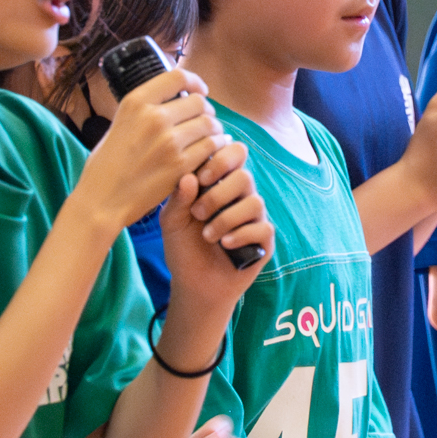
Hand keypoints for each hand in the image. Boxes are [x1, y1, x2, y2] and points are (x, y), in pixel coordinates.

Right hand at [75, 68, 236, 232]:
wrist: (102, 200)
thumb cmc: (106, 165)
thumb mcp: (118, 124)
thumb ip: (144, 110)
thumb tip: (172, 99)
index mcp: (136, 102)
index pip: (178, 76)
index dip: (195, 82)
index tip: (200, 91)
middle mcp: (154, 117)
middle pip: (199, 102)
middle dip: (205, 111)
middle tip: (203, 122)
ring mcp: (169, 141)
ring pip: (209, 124)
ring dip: (213, 130)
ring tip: (209, 138)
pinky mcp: (180, 165)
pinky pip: (211, 147)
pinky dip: (215, 149)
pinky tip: (210, 154)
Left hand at [156, 147, 271, 314]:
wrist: (194, 284)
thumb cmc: (183, 248)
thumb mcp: (172, 222)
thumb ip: (178, 198)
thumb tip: (189, 177)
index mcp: (220, 183)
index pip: (234, 153)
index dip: (221, 159)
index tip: (200, 177)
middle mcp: (241, 196)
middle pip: (245, 176)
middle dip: (218, 194)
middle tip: (197, 212)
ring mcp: (254, 218)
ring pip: (254, 202)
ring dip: (226, 218)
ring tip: (206, 236)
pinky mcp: (264, 240)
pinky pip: (262, 228)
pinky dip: (241, 235)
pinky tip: (224, 244)